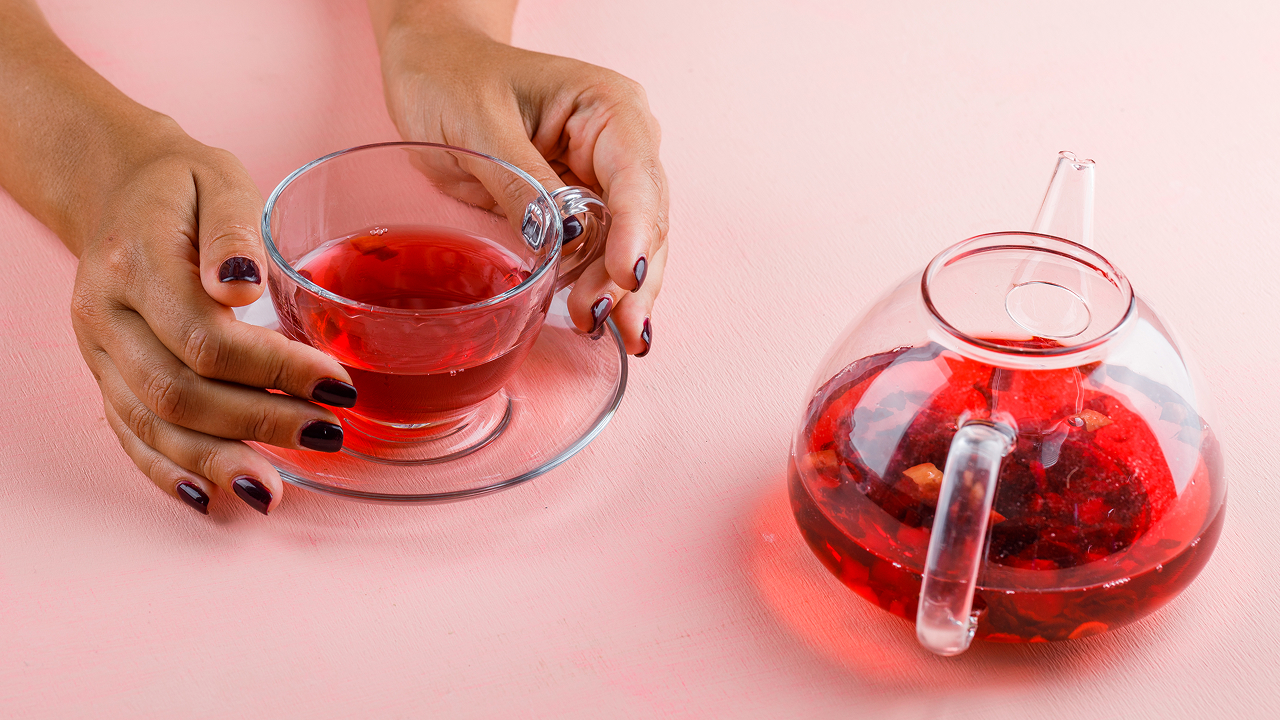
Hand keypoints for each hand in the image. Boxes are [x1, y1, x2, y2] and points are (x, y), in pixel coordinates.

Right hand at [69, 118, 354, 515]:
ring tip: (273, 491)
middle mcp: (105, 313)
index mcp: (135, 260)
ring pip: (149, 424)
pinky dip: (168, 471)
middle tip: (327, 433)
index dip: (276, 368)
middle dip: (258, 421)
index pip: (206, 337)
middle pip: (178, 391)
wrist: (116, 187)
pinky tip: (210, 496)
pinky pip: (127, 433)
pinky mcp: (103, 374)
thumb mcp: (220, 181)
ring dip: (215, 461)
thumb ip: (233, 232)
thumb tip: (241, 288)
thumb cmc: (183, 186)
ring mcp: (97, 351)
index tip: (338, 384)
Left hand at [376, 25, 667, 355]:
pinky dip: (600, 286)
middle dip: (628, 275)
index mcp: (608, 107)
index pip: (636, 176)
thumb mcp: (480, 128)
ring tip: (599, 329)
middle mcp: (621, 143)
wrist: (430, 72)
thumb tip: (568, 239)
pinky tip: (599, 321)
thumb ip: (524, 183)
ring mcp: (605, 177)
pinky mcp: (582, 206)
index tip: (624, 278)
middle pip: (645, 219)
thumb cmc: (452, 79)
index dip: (635, 232)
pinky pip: (602, 252)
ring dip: (621, 291)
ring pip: (631, 244)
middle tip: (599, 319)